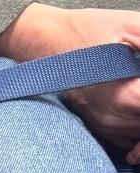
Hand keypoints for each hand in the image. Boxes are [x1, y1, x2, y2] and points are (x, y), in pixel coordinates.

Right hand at [0, 4, 139, 162]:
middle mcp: (115, 119)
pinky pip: (129, 140)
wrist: (45, 46)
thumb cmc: (87, 33)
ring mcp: (105, 128)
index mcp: (129, 95)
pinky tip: (137, 110)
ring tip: (138, 95)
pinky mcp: (98, 129)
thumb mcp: (136, 29)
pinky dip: (139, 131)